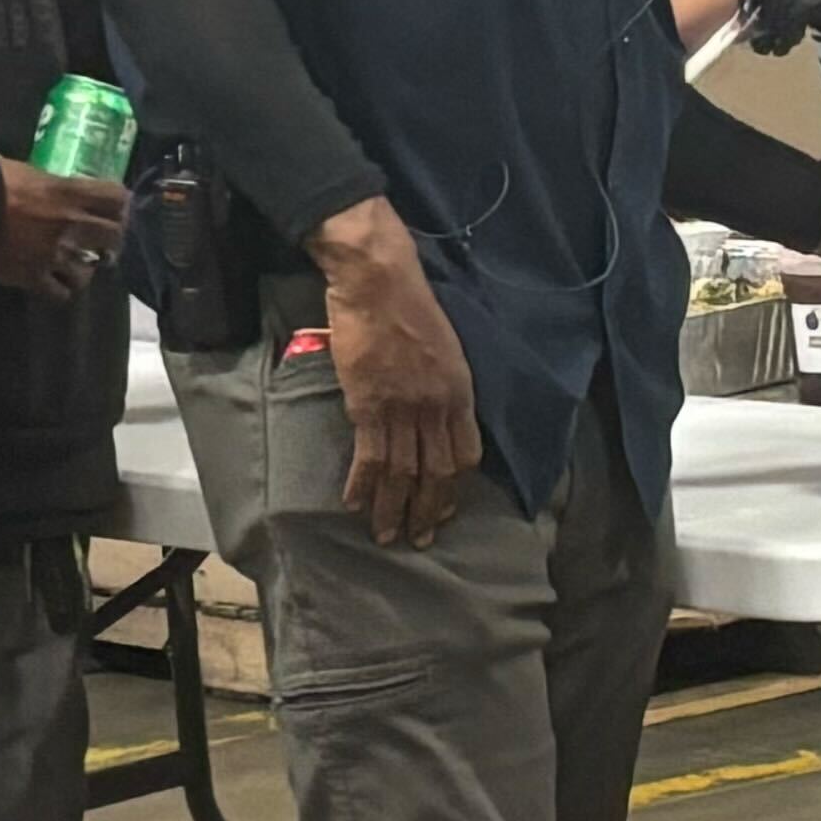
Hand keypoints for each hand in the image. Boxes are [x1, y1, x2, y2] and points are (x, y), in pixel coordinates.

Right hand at [0, 157, 128, 296]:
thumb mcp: (28, 171)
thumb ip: (50, 183)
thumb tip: (56, 187)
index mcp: (68, 192)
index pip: (116, 198)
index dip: (120, 203)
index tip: (116, 208)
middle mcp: (70, 224)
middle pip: (113, 236)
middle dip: (110, 238)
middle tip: (102, 240)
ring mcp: (53, 254)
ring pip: (90, 270)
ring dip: (85, 268)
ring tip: (76, 265)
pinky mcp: (33, 277)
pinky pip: (61, 293)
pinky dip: (60, 289)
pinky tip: (54, 283)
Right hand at [310, 201, 480, 550]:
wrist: (379, 282)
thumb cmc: (410, 307)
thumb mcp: (447, 348)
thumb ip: (445, 385)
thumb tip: (437, 414)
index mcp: (460, 393)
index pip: (466, 454)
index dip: (455, 488)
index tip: (445, 509)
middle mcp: (438, 407)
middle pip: (438, 472)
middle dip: (428, 511)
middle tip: (418, 539)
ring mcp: (404, 408)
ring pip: (404, 473)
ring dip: (394, 509)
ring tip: (386, 535)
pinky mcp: (369, 405)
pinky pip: (370, 457)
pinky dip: (363, 486)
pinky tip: (355, 505)